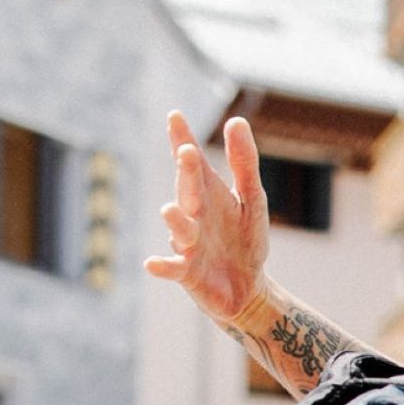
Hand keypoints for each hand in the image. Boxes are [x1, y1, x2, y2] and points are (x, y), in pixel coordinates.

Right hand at [146, 111, 272, 326]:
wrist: (247, 289)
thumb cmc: (245, 240)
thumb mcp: (251, 199)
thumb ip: (244, 163)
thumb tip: (237, 120)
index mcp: (209, 194)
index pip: (193, 163)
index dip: (183, 139)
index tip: (175, 115)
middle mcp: (193, 214)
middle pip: (189, 190)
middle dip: (187, 173)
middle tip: (187, 151)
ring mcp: (188, 243)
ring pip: (180, 229)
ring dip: (175, 220)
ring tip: (170, 210)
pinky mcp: (188, 272)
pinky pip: (173, 268)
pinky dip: (163, 266)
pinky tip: (152, 263)